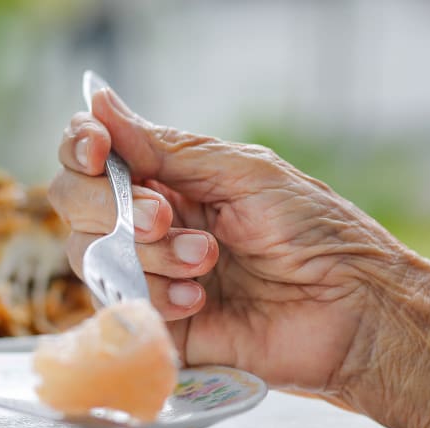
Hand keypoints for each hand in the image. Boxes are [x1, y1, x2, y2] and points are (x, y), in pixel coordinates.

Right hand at [51, 88, 408, 393]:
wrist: (352, 308)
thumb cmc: (315, 231)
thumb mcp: (244, 173)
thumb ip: (169, 149)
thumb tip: (99, 103)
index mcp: (176, 177)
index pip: (96, 154)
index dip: (81, 146)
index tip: (95, 150)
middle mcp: (156, 221)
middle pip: (77, 201)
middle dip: (112, 205)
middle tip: (166, 217)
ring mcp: (154, 273)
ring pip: (91, 254)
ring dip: (146, 254)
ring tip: (207, 262)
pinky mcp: (161, 324)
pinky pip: (119, 307)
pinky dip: (154, 296)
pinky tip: (200, 301)